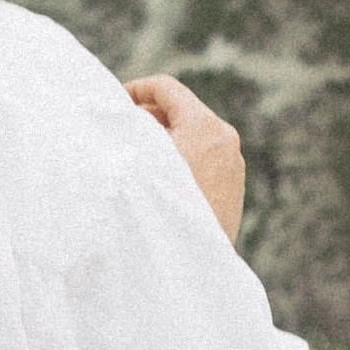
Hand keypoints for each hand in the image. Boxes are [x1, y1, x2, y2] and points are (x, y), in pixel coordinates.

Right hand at [125, 73, 244, 241]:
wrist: (196, 262)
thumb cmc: (162, 205)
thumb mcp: (138, 158)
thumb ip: (130, 127)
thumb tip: (121, 113)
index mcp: (204, 125)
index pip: (166, 88)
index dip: (136, 89)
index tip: (114, 101)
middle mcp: (225, 138)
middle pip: (180, 109)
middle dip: (148, 115)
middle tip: (120, 128)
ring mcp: (234, 161)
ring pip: (193, 133)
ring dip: (164, 136)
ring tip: (138, 154)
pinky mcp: (235, 183)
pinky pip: (204, 155)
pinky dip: (181, 155)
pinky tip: (160, 176)